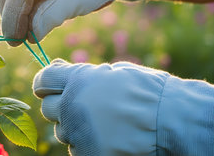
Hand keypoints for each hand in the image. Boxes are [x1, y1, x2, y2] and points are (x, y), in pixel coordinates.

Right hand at [0, 0, 160, 45]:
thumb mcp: (80, 0)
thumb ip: (52, 16)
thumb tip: (29, 36)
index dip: (14, 17)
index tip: (15, 40)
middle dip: (10, 15)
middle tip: (17, 40)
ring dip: (14, 12)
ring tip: (25, 32)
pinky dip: (21, 6)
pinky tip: (30, 20)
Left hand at [32, 59, 213, 154]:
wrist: (171, 119)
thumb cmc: (145, 90)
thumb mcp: (113, 72)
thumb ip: (81, 73)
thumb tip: (57, 67)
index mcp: (77, 80)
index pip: (42, 81)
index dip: (45, 83)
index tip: (50, 87)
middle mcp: (71, 106)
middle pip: (48, 108)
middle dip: (61, 105)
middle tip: (82, 106)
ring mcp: (78, 132)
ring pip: (62, 131)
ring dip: (74, 126)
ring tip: (102, 123)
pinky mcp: (87, 153)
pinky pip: (76, 148)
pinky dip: (86, 144)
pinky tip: (107, 137)